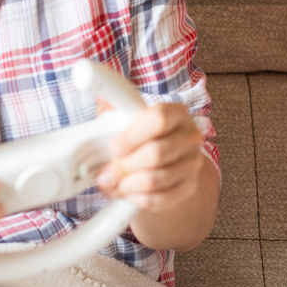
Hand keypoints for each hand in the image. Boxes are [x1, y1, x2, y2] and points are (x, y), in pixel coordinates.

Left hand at [94, 99, 207, 213]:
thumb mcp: (127, 120)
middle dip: (124, 166)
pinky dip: (139, 199)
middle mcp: (190, 136)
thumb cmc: (140, 138)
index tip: (113, 148)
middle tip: (105, 173)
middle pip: (156, 153)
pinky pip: (161, 198)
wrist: (163, 163)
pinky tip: (128, 193)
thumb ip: (113, 111)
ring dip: (127, 185)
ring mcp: (193, 162)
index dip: (132, 136)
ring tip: (114, 184)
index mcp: (176, 112)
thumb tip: (92, 87)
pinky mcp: (189, 186)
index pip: (158, 119)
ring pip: (156, 179)